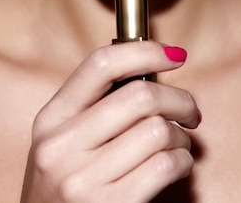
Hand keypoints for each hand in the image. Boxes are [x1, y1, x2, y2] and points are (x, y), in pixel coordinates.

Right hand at [20, 41, 199, 201]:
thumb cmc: (63, 191)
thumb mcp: (61, 143)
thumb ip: (93, 108)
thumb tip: (152, 71)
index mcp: (50, 119)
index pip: (100, 64)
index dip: (145, 51)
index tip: (174, 55)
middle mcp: (60, 146)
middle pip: (140, 96)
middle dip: (179, 99)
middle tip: (189, 111)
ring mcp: (82, 180)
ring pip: (158, 130)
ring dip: (181, 136)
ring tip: (178, 144)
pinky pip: (164, 166)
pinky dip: (182, 161)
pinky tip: (176, 165)